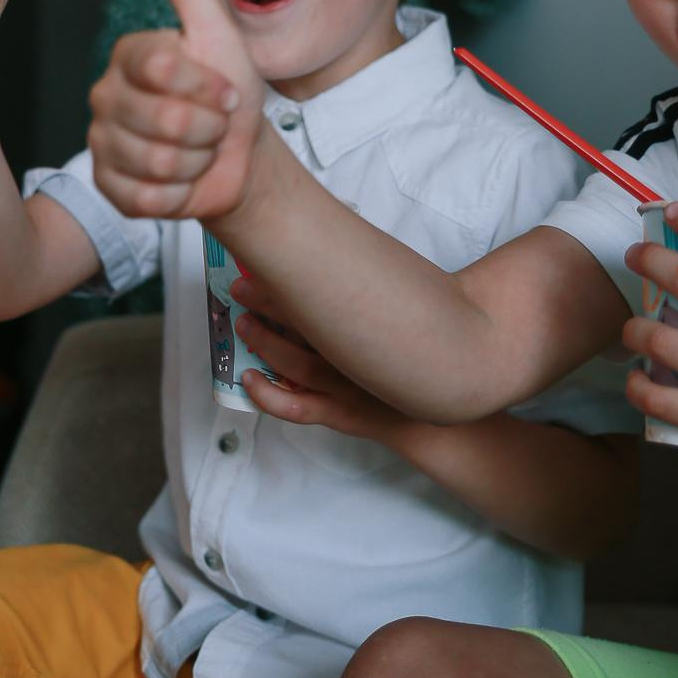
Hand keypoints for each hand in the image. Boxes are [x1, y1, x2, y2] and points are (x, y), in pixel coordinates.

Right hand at [88, 0, 265, 221]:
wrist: (238, 155)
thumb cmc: (228, 93)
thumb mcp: (218, 34)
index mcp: (130, 55)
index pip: (163, 68)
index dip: (205, 86)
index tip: (223, 89)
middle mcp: (106, 95)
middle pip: (165, 122)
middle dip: (209, 128)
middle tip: (214, 123)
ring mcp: (103, 143)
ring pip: (157, 163)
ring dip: (197, 162)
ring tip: (200, 149)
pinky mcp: (110, 186)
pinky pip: (147, 199)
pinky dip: (180, 194)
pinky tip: (183, 179)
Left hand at [232, 275, 405, 443]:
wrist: (437, 417)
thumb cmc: (419, 364)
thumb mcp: (418, 321)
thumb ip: (392, 297)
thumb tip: (370, 264)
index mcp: (372, 326)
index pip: (327, 295)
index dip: (294, 278)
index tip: (269, 259)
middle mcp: (356, 356)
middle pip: (306, 324)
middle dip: (269, 304)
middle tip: (241, 286)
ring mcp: (347, 388)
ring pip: (296, 365)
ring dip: (265, 342)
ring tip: (243, 324)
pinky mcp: (340, 414)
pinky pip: (297, 408)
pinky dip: (268, 396)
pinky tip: (249, 379)